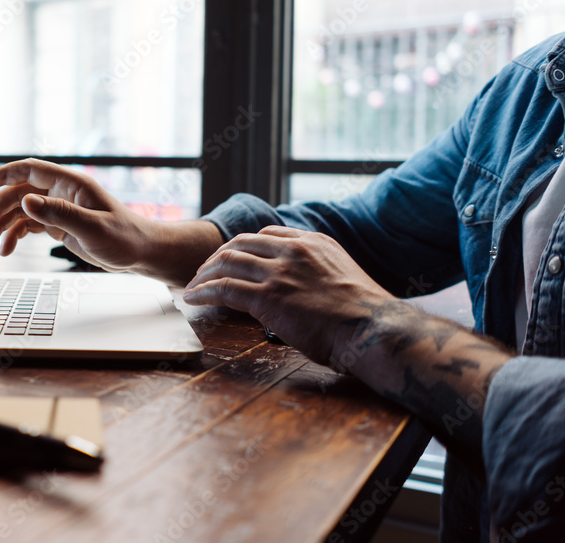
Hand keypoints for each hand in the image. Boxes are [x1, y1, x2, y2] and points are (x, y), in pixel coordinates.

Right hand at [0, 159, 151, 271]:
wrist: (140, 252)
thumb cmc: (124, 238)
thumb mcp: (92, 228)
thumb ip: (59, 214)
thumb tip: (26, 201)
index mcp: (71, 184)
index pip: (30, 170)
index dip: (2, 173)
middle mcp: (61, 192)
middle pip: (17, 193)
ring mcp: (58, 207)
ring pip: (19, 211)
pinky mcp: (58, 223)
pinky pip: (28, 225)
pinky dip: (13, 236)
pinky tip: (4, 251)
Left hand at [182, 226, 391, 364]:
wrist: (372, 330)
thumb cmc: (363, 316)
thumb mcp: (343, 278)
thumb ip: (318, 274)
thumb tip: (303, 291)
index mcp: (313, 243)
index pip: (267, 234)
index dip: (243, 247)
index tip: (231, 259)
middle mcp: (293, 251)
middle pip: (240, 243)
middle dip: (217, 257)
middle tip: (203, 272)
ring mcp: (279, 272)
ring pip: (227, 262)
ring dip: (204, 274)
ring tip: (192, 286)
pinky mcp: (267, 297)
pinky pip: (223, 289)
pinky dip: (203, 292)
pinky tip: (193, 299)